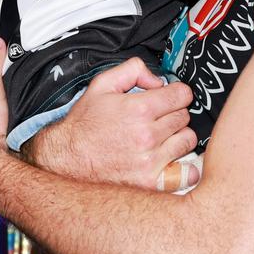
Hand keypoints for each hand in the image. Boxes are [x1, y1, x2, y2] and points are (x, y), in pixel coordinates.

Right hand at [22, 57, 196, 191]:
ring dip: (178, 137)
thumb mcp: (101, 85)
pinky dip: (183, 166)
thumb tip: (159, 80)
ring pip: (187, 141)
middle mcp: (148, 136)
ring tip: (161, 138)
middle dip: (174, 113)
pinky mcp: (151, 182)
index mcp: (139, 109)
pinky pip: (187, 173)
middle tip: (158, 119)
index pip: (183, 95)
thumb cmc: (83, 125)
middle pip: (185, 117)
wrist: (65, 160)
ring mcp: (151, 161)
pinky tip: (169, 160)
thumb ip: (133, 70)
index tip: (169, 99)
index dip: (176, 93)